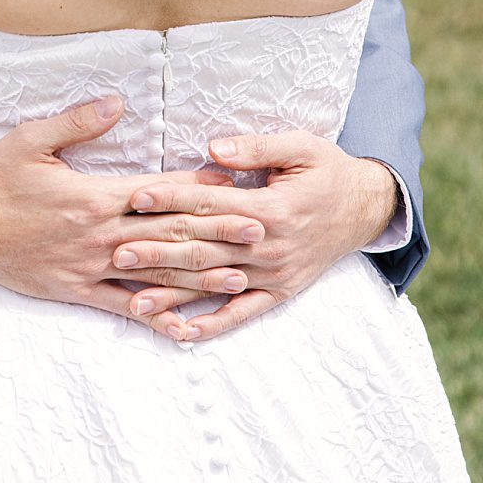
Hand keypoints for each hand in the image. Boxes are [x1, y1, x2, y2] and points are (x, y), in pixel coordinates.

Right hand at [0, 96, 264, 330]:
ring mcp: (89, 266)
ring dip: (200, 276)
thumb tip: (117, 103)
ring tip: (242, 277)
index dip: (198, 188)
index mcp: (92, 196)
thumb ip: (76, 123)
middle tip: (261, 233)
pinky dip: (156, 318)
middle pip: (167, 234)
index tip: (235, 184)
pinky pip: (123, 307)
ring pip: (154, 274)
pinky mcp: (76, 290)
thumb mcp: (28, 140)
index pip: (157, 192)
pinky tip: (186, 327)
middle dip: (216, 233)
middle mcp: (98, 235)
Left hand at [120, 133, 398, 342]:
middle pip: (205, 249)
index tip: (134, 198)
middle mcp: (270, 246)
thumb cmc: (327, 170)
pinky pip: (243, 313)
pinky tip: (181, 334)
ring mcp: (275, 274)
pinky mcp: (280, 292)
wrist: (366, 208)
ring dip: (174, 294)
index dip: (172, 200)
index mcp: (272, 209)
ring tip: (134, 302)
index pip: (211, 206)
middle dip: (158, 251)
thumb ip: (256, 148)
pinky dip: (213, 325)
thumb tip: (213, 148)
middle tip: (116, 253)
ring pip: (215, 284)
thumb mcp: (301, 147)